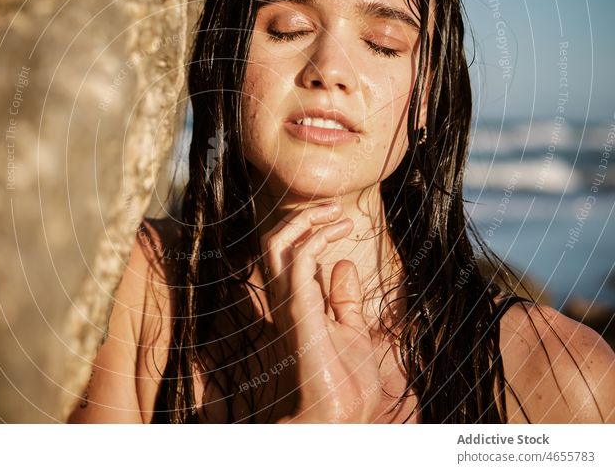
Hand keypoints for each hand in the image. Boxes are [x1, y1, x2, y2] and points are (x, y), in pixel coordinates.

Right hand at [261, 202, 381, 422]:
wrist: (339, 418)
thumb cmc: (345, 383)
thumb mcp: (351, 330)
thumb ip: (344, 299)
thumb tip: (343, 265)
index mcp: (294, 303)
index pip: (286, 254)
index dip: (310, 230)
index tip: (343, 221)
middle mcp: (284, 300)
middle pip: (275, 243)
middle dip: (303, 217)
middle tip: (335, 209)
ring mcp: (288, 304)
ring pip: (276, 244)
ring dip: (306, 221)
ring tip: (337, 213)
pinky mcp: (298, 310)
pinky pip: (300, 260)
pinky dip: (317, 239)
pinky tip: (339, 234)